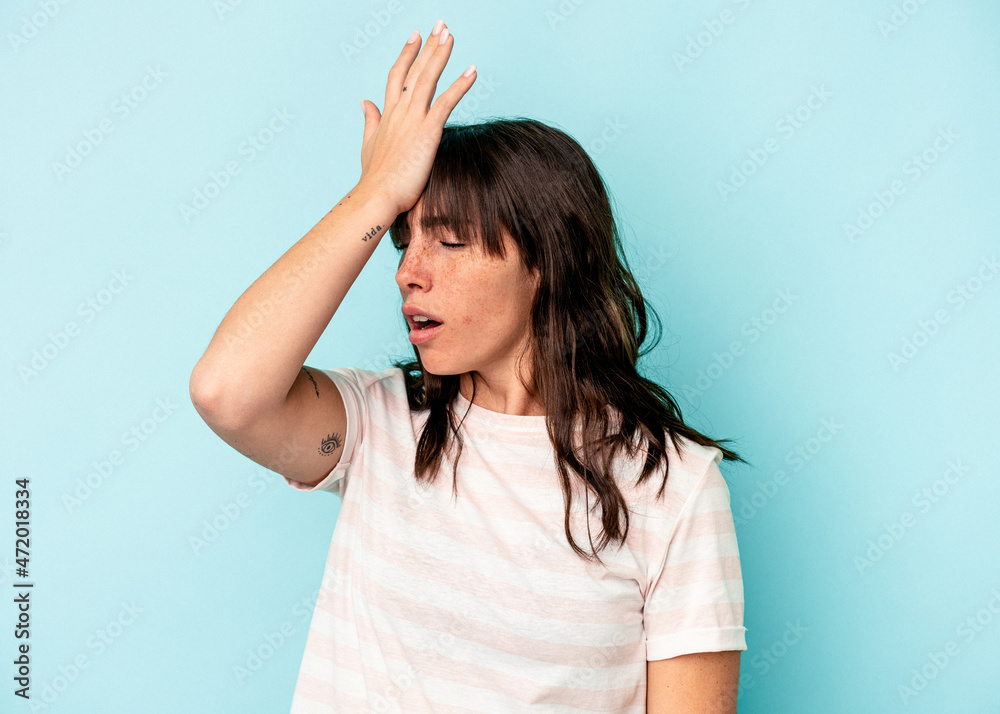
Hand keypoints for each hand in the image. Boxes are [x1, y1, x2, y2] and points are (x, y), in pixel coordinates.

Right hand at [358, 19, 475, 215]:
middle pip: (415, 70)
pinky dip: (460, 85)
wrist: (376, 196)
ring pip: (428, 78)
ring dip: (441, 54)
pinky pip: (446, 101)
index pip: (397, 76)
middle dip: (428, 46)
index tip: (415, 36)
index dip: (407, 54)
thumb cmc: (375, 179)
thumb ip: (370, 121)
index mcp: (388, 114)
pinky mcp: (427, 132)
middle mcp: (399, 111)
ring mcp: (413, 120)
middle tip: (440, 24)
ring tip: (451, 35)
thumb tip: (364, 101)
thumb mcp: (369, 145)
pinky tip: (473, 71)